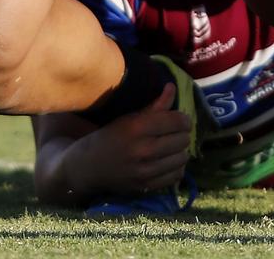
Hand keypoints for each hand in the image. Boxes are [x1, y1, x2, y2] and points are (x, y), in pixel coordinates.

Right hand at [73, 83, 190, 194]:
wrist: (89, 165)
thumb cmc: (110, 135)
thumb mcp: (129, 117)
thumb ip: (154, 105)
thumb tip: (172, 87)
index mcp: (137, 127)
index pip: (176, 121)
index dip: (183, 118)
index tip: (181, 118)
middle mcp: (143, 149)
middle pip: (182, 139)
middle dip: (182, 134)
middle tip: (175, 131)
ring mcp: (146, 171)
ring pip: (182, 158)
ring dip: (180, 150)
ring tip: (172, 146)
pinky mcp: (147, 186)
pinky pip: (176, 175)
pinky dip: (177, 167)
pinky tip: (169, 160)